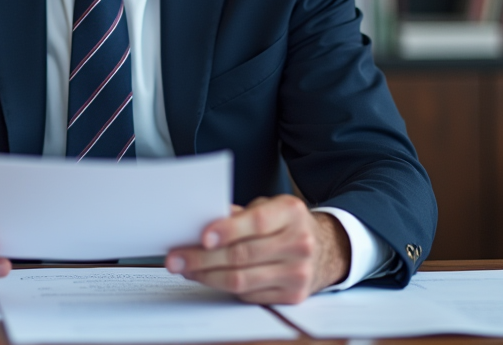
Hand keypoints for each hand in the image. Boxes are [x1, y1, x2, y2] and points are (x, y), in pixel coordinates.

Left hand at [164, 195, 350, 304]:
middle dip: (202, 258)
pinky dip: (223, 287)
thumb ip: (239, 214)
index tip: (201, 236)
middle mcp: (298, 243)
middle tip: (175, 258)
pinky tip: (206, 278)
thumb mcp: (269, 207)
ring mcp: (298, 272)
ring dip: (206, 276)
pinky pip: (249, 295)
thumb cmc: (287, 224)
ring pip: (242, 280)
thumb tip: (199, 221)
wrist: (326, 249)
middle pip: (242, 255)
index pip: (255, 222)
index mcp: (291, 212)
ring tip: (185, 270)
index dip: (227, 230)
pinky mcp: (292, 296)